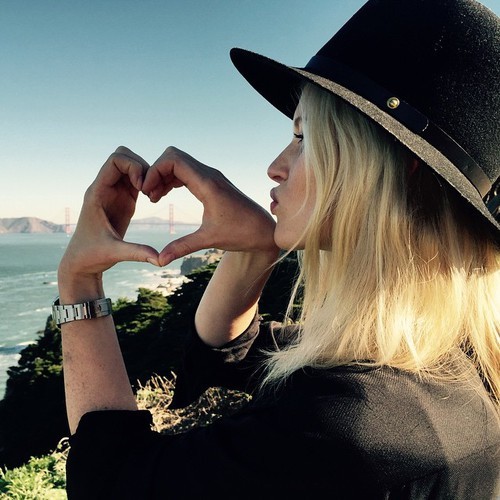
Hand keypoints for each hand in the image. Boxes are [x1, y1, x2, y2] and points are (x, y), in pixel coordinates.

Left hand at [59, 147, 159, 283]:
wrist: (82, 262)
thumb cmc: (92, 256)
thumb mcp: (114, 253)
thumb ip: (137, 253)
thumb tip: (160, 260)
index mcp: (97, 192)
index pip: (114, 160)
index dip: (133, 167)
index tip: (142, 187)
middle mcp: (104, 187)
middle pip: (123, 156)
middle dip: (141, 166)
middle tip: (150, 188)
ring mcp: (114, 192)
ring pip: (130, 165)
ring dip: (145, 174)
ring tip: (153, 194)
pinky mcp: (123, 200)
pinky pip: (136, 179)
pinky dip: (147, 182)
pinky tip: (153, 198)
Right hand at [142, 147, 277, 265]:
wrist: (263, 231)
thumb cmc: (241, 233)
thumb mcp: (209, 239)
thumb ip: (182, 247)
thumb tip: (159, 260)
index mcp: (207, 183)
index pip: (173, 160)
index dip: (154, 171)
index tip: (147, 192)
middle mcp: (209, 174)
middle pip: (173, 156)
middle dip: (156, 171)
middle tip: (149, 194)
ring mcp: (211, 176)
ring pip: (179, 162)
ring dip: (163, 175)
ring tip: (154, 197)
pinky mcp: (212, 182)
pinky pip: (186, 171)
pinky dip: (172, 178)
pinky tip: (165, 194)